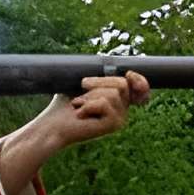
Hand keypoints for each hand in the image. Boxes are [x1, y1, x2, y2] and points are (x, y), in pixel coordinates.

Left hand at [0, 73, 149, 191]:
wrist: (52, 125)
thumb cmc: (64, 105)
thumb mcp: (83, 85)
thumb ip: (100, 76)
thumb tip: (119, 69)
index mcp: (117, 102)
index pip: (140, 89)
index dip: (140, 81)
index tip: (130, 74)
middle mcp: (122, 111)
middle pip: (123, 83)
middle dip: (99, 82)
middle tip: (81, 88)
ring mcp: (120, 119)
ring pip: (114, 92)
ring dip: (90, 95)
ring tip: (79, 106)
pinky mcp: (113, 125)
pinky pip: (106, 102)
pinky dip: (88, 104)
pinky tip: (80, 114)